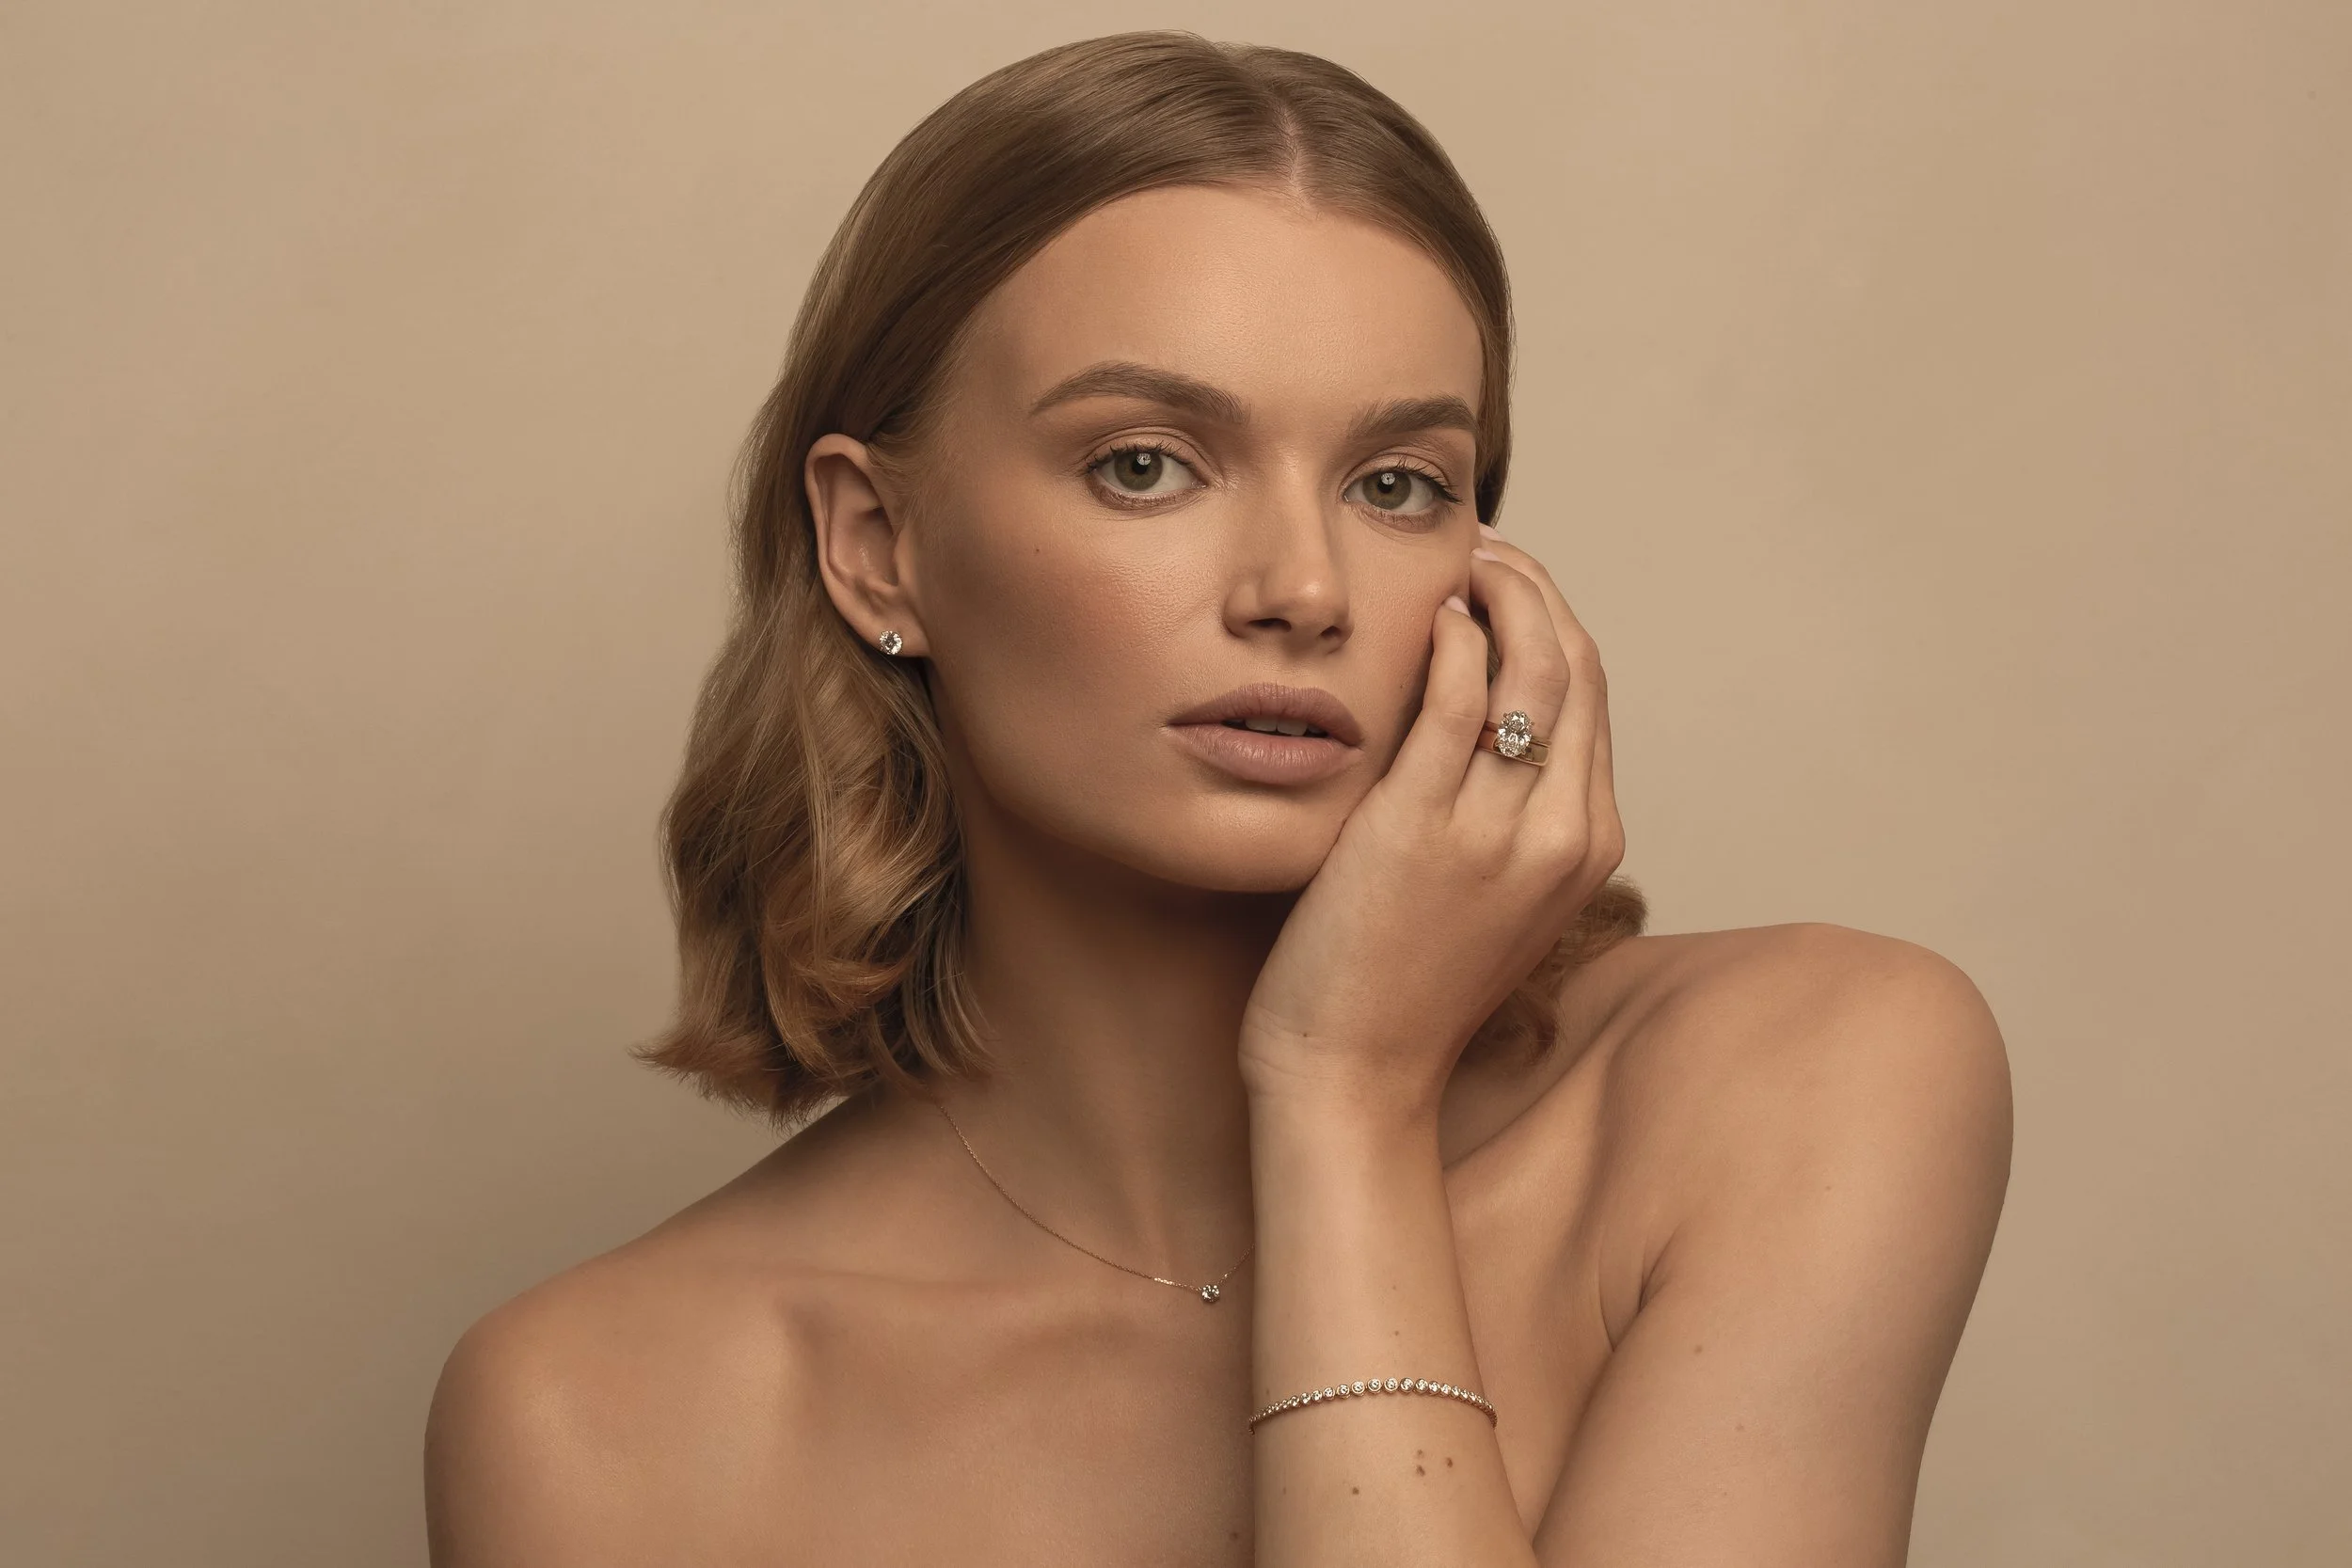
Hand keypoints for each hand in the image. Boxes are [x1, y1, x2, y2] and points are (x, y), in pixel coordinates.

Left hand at [1238, 526, 1625, 1122]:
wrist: (1353, 1072)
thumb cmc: (1403, 980)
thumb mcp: (1490, 892)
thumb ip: (1505, 809)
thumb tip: (1481, 711)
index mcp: (1589, 846)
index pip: (1593, 694)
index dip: (1553, 618)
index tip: (1505, 578)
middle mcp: (1563, 834)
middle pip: (1577, 668)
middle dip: (1536, 589)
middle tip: (1483, 548)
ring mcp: (1498, 832)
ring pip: (1533, 671)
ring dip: (1502, 593)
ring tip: (1458, 560)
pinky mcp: (1422, 828)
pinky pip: (1457, 701)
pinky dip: (1453, 638)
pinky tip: (1431, 611)